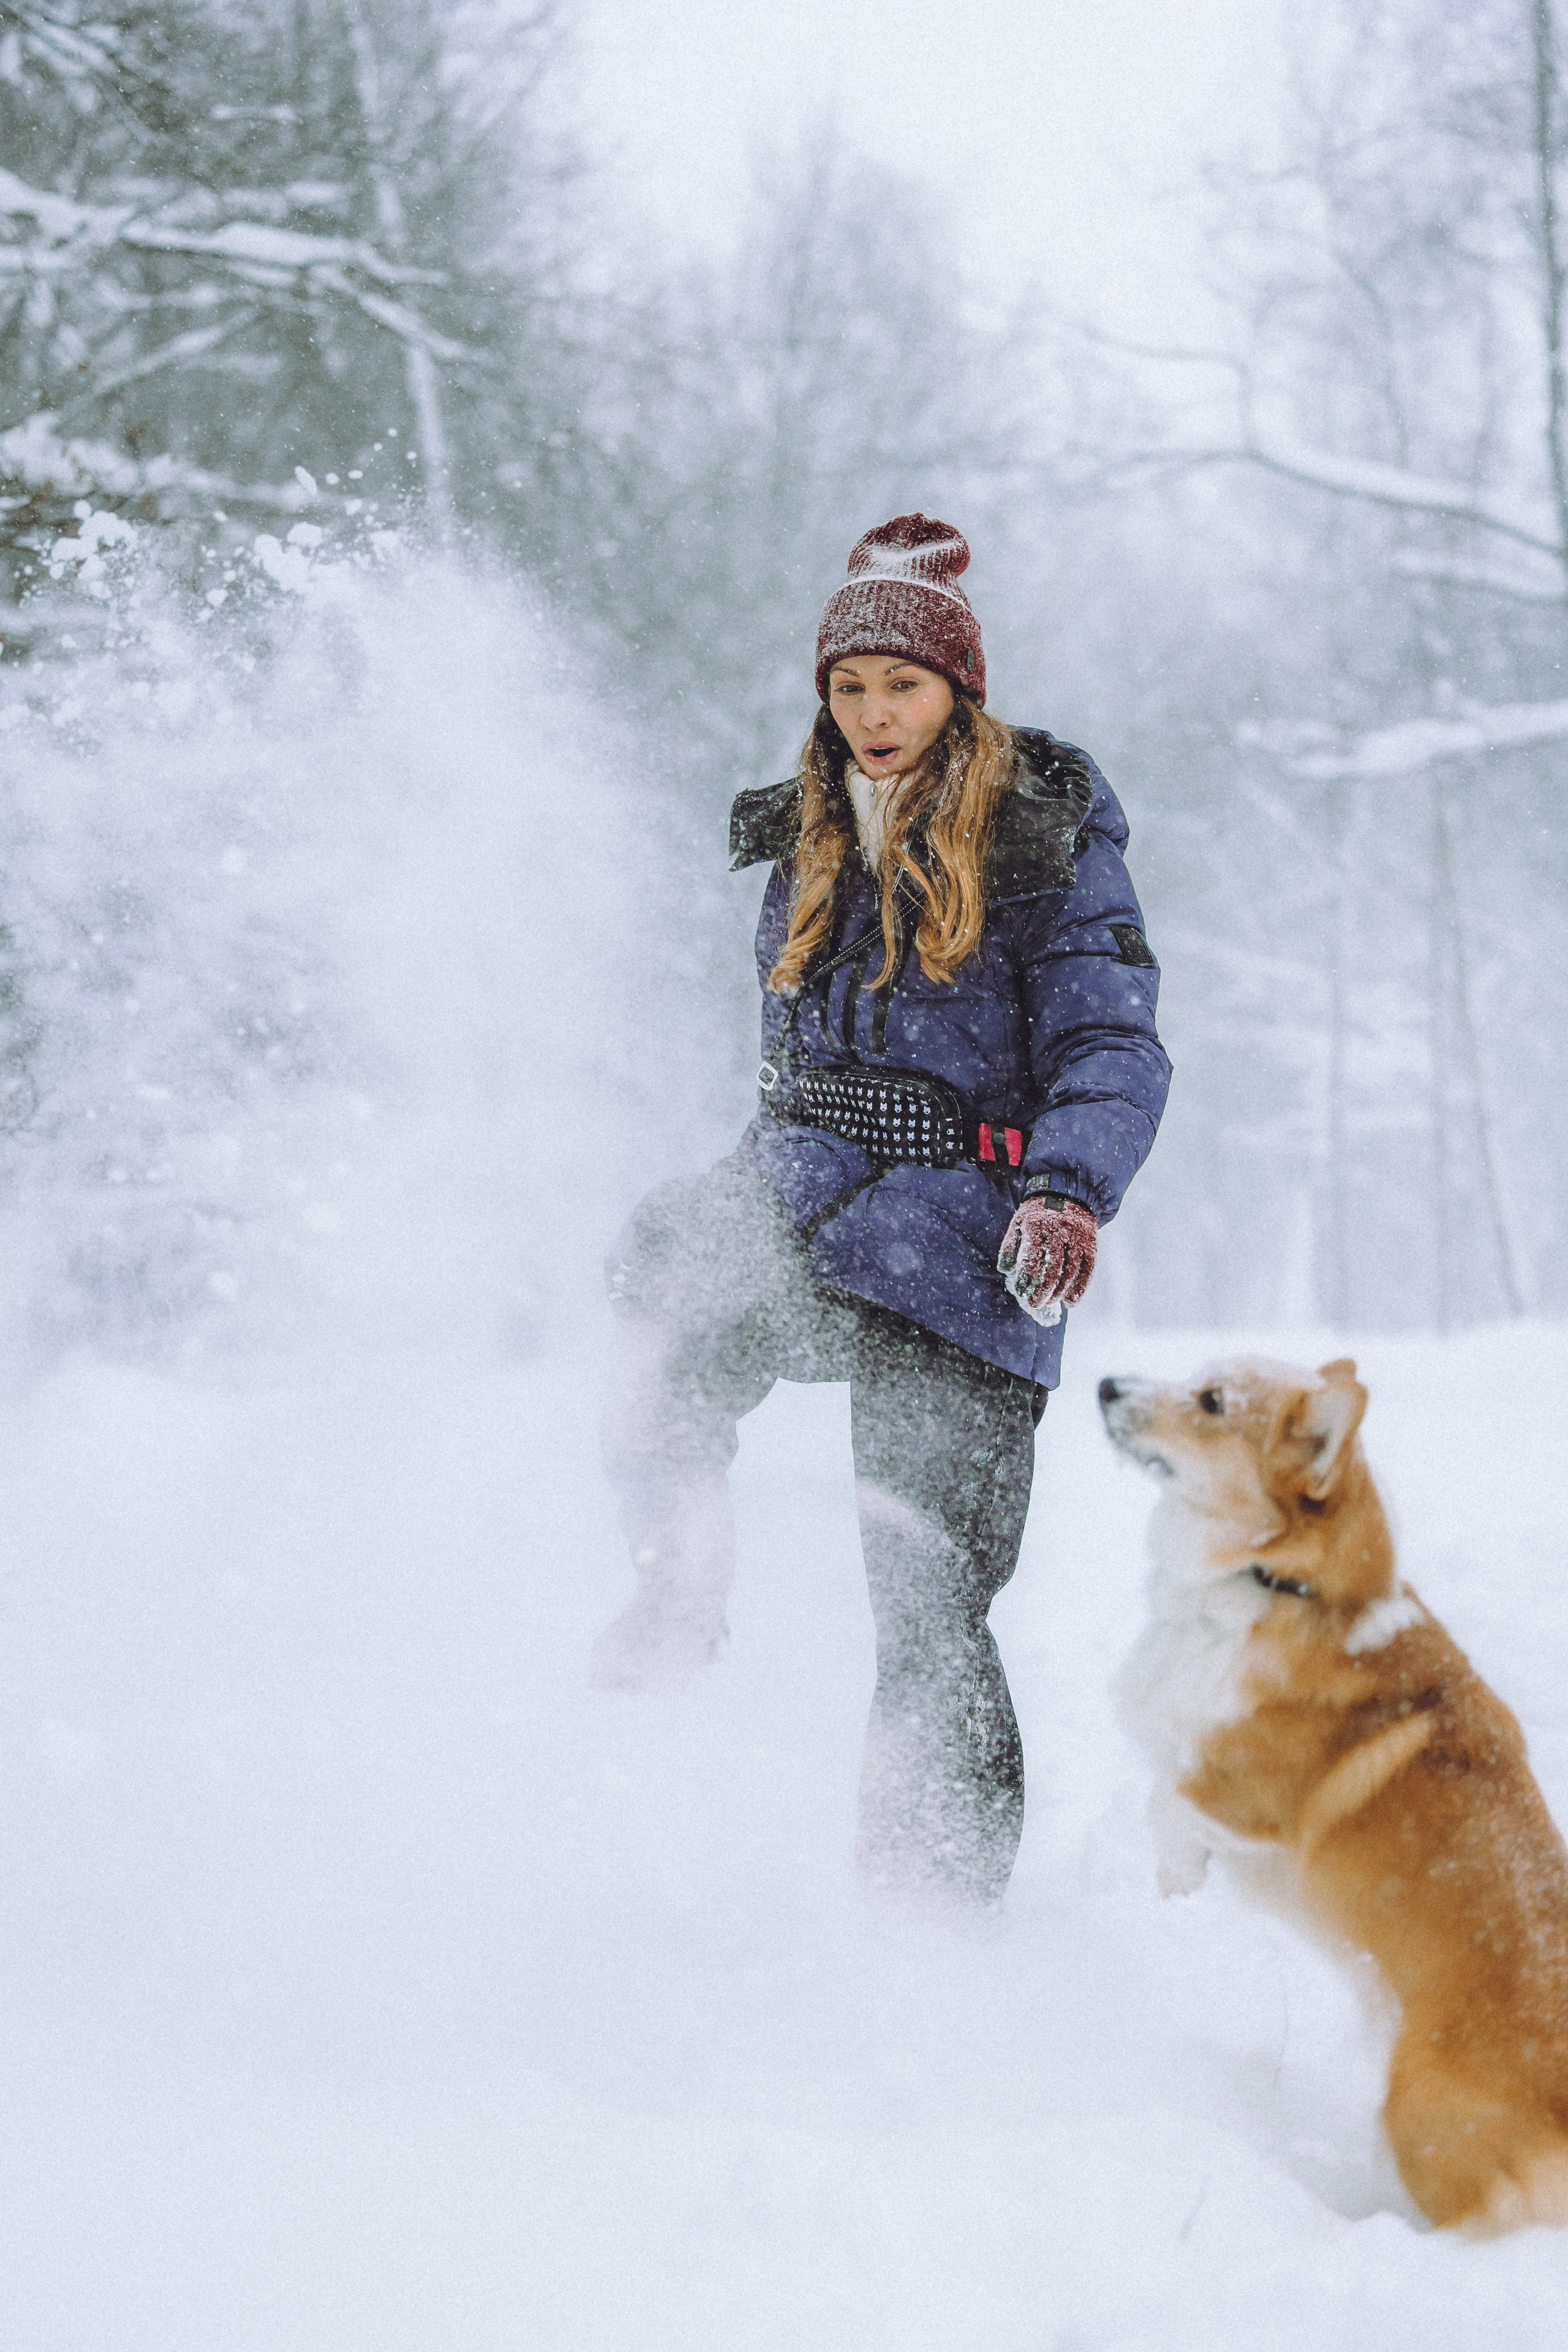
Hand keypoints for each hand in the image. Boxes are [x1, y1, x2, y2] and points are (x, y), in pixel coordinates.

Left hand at [997, 1195, 1096, 1323]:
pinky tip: (1072, 1302)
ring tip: (1050, 1303)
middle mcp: (1059, 1233)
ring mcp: (1077, 1240)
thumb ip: (1010, 1244)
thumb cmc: (1038, 1212)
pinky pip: (1088, 1270)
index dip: (1026, 1277)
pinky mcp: (1090, 1245)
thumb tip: (1004, 1269)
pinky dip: (1081, 1288)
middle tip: (1035, 1303)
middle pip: (1052, 1269)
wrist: (1068, 1192)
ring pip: (1071, 1272)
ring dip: (1060, 1292)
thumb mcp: (1019, 1221)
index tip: (1021, 1290)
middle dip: (1043, 1291)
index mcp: (1038, 1227)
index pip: (1032, 1257)